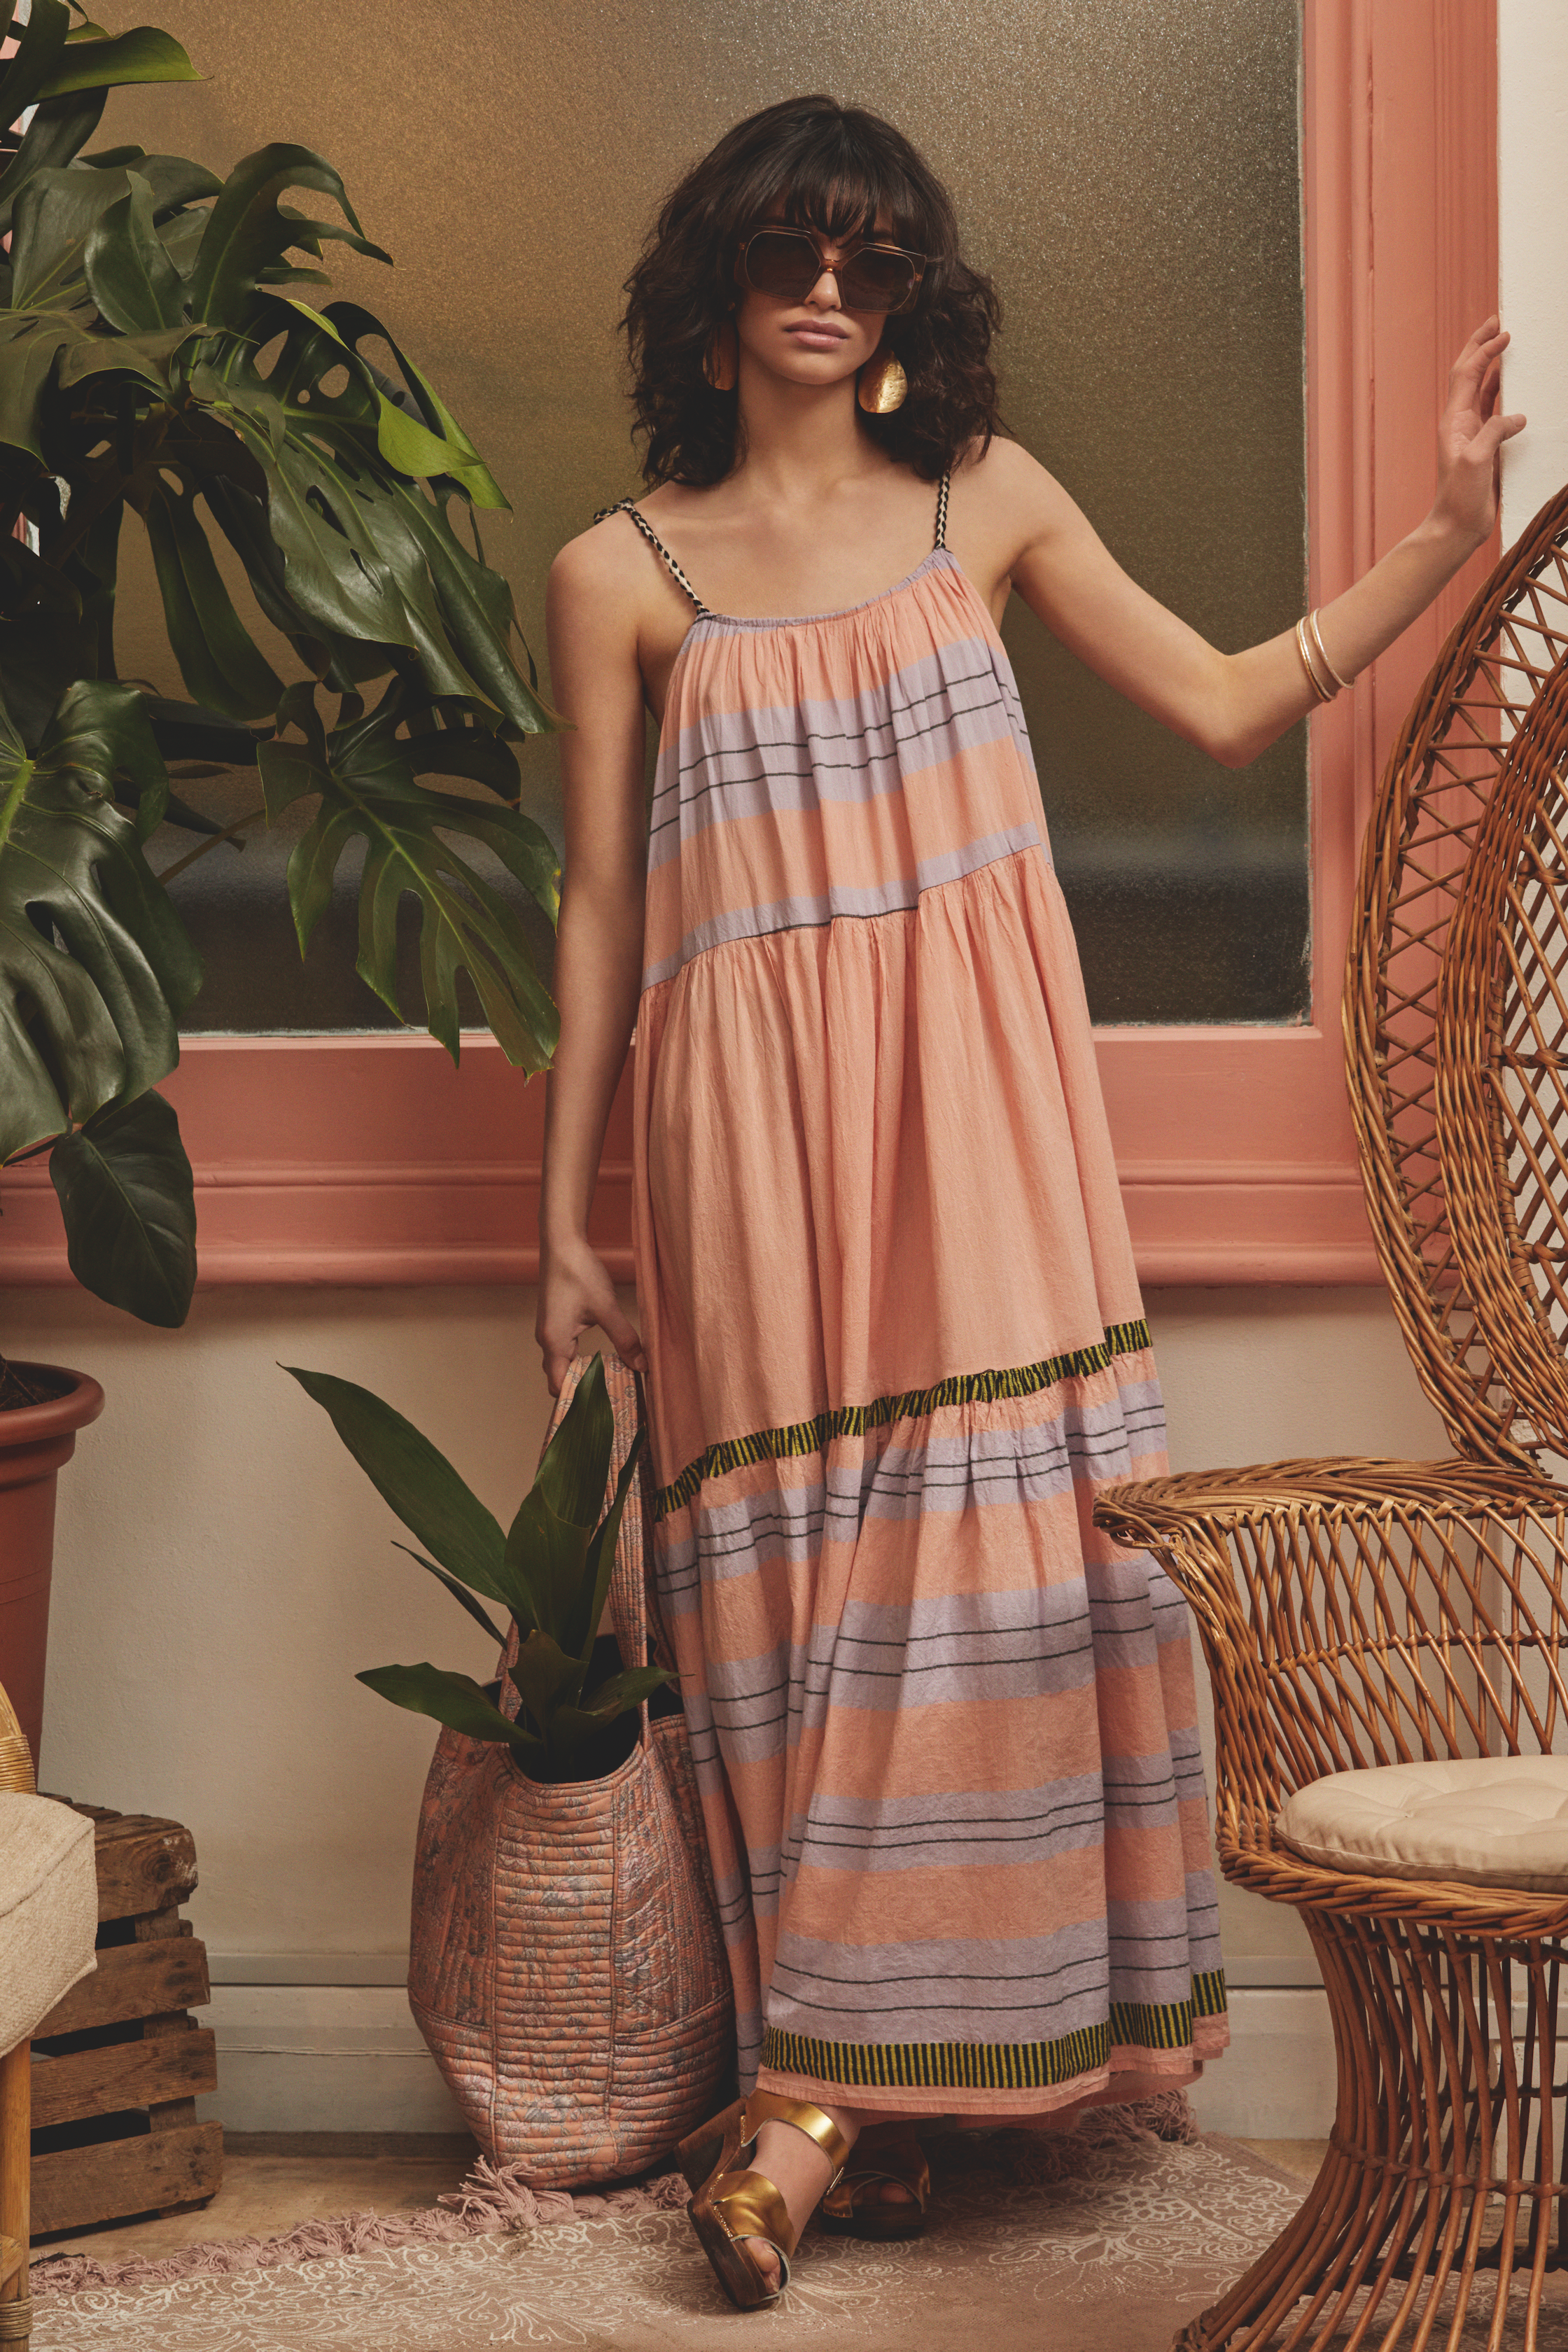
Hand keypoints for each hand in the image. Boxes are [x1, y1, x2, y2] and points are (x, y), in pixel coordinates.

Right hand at [536, 1232, 647, 1396]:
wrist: (562, 1242)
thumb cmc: (579, 1273)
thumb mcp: (606, 1308)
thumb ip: (625, 1339)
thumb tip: (643, 1366)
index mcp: (554, 1342)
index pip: (558, 1386)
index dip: (576, 1400)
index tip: (601, 1409)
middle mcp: (547, 1339)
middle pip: (559, 1378)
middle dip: (581, 1390)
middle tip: (609, 1400)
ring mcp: (549, 1330)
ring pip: (563, 1363)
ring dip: (582, 1374)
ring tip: (609, 1383)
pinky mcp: (556, 1320)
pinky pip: (566, 1350)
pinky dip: (581, 1359)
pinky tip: (603, 1359)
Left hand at [1430, 316, 1526, 548]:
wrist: (1457, 528)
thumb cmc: (1460, 498)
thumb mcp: (1477, 461)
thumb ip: (1494, 432)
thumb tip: (1517, 416)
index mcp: (1454, 420)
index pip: (1468, 374)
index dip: (1484, 350)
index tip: (1503, 332)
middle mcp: (1461, 423)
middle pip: (1471, 375)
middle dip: (1482, 347)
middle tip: (1499, 323)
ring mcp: (1473, 434)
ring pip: (1484, 391)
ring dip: (1495, 368)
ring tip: (1508, 347)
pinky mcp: (1485, 447)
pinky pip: (1496, 413)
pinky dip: (1506, 396)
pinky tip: (1517, 389)